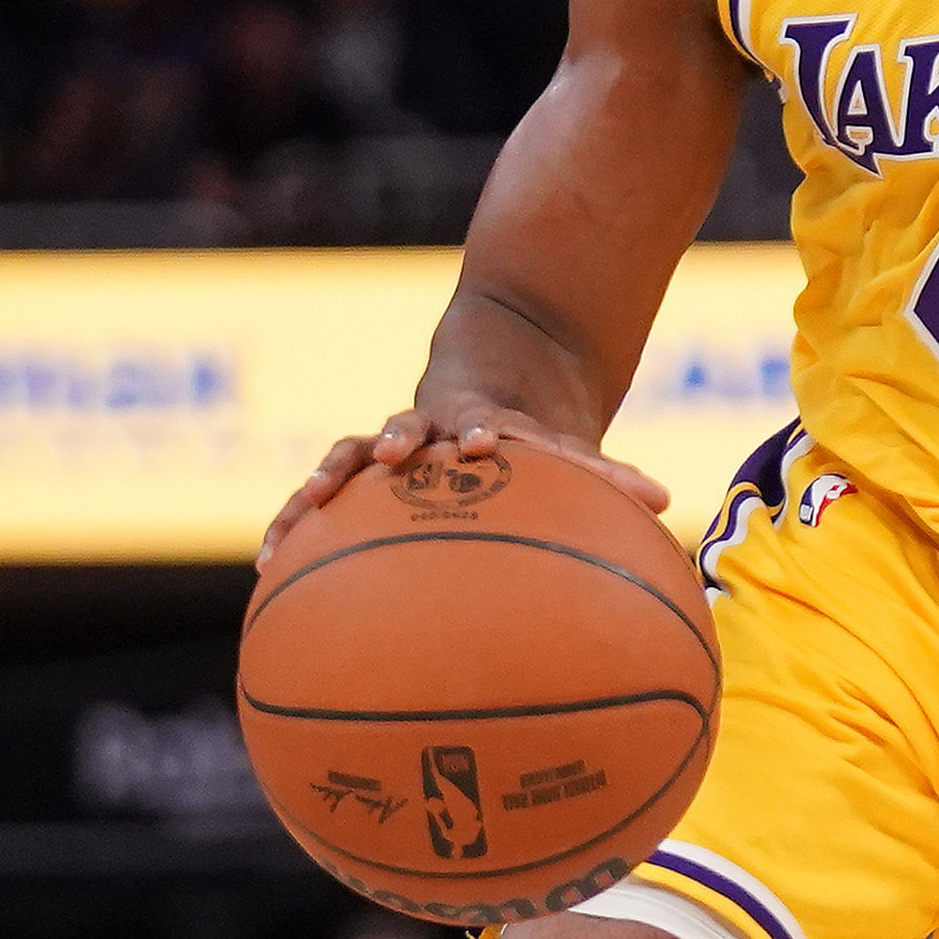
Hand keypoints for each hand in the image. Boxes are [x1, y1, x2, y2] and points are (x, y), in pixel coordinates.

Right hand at [261, 404, 671, 563]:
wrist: (491, 375)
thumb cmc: (535, 436)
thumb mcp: (569, 450)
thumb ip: (608, 478)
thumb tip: (669, 505)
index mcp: (490, 424)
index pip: (491, 422)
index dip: (487, 432)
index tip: (484, 443)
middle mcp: (435, 429)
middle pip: (409, 427)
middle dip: (398, 440)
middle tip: (389, 456)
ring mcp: (392, 446)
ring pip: (350, 454)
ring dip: (329, 479)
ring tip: (300, 511)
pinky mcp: (362, 468)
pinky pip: (322, 494)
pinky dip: (296, 520)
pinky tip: (268, 564)